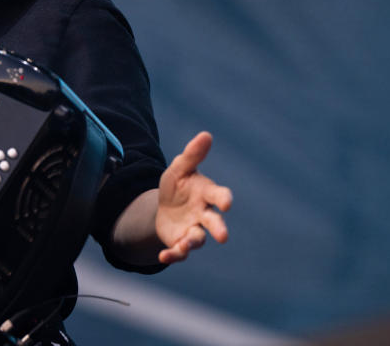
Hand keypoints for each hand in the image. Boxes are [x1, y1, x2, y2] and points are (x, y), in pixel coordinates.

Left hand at [156, 131, 232, 263]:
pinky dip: (174, 255)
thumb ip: (192, 155)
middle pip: (215, 222)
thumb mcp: (179, 168)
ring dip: (192, 242)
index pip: (219, 195)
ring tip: (184, 244)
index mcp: (206, 194)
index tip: (226, 202)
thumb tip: (206, 135)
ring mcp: (194, 230)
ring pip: (198, 239)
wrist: (165, 206)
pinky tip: (163, 255)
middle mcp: (204, 214)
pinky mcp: (181, 242)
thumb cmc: (179, 185)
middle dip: (219, 228)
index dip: (223, 198)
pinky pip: (180, 252)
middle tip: (223, 236)